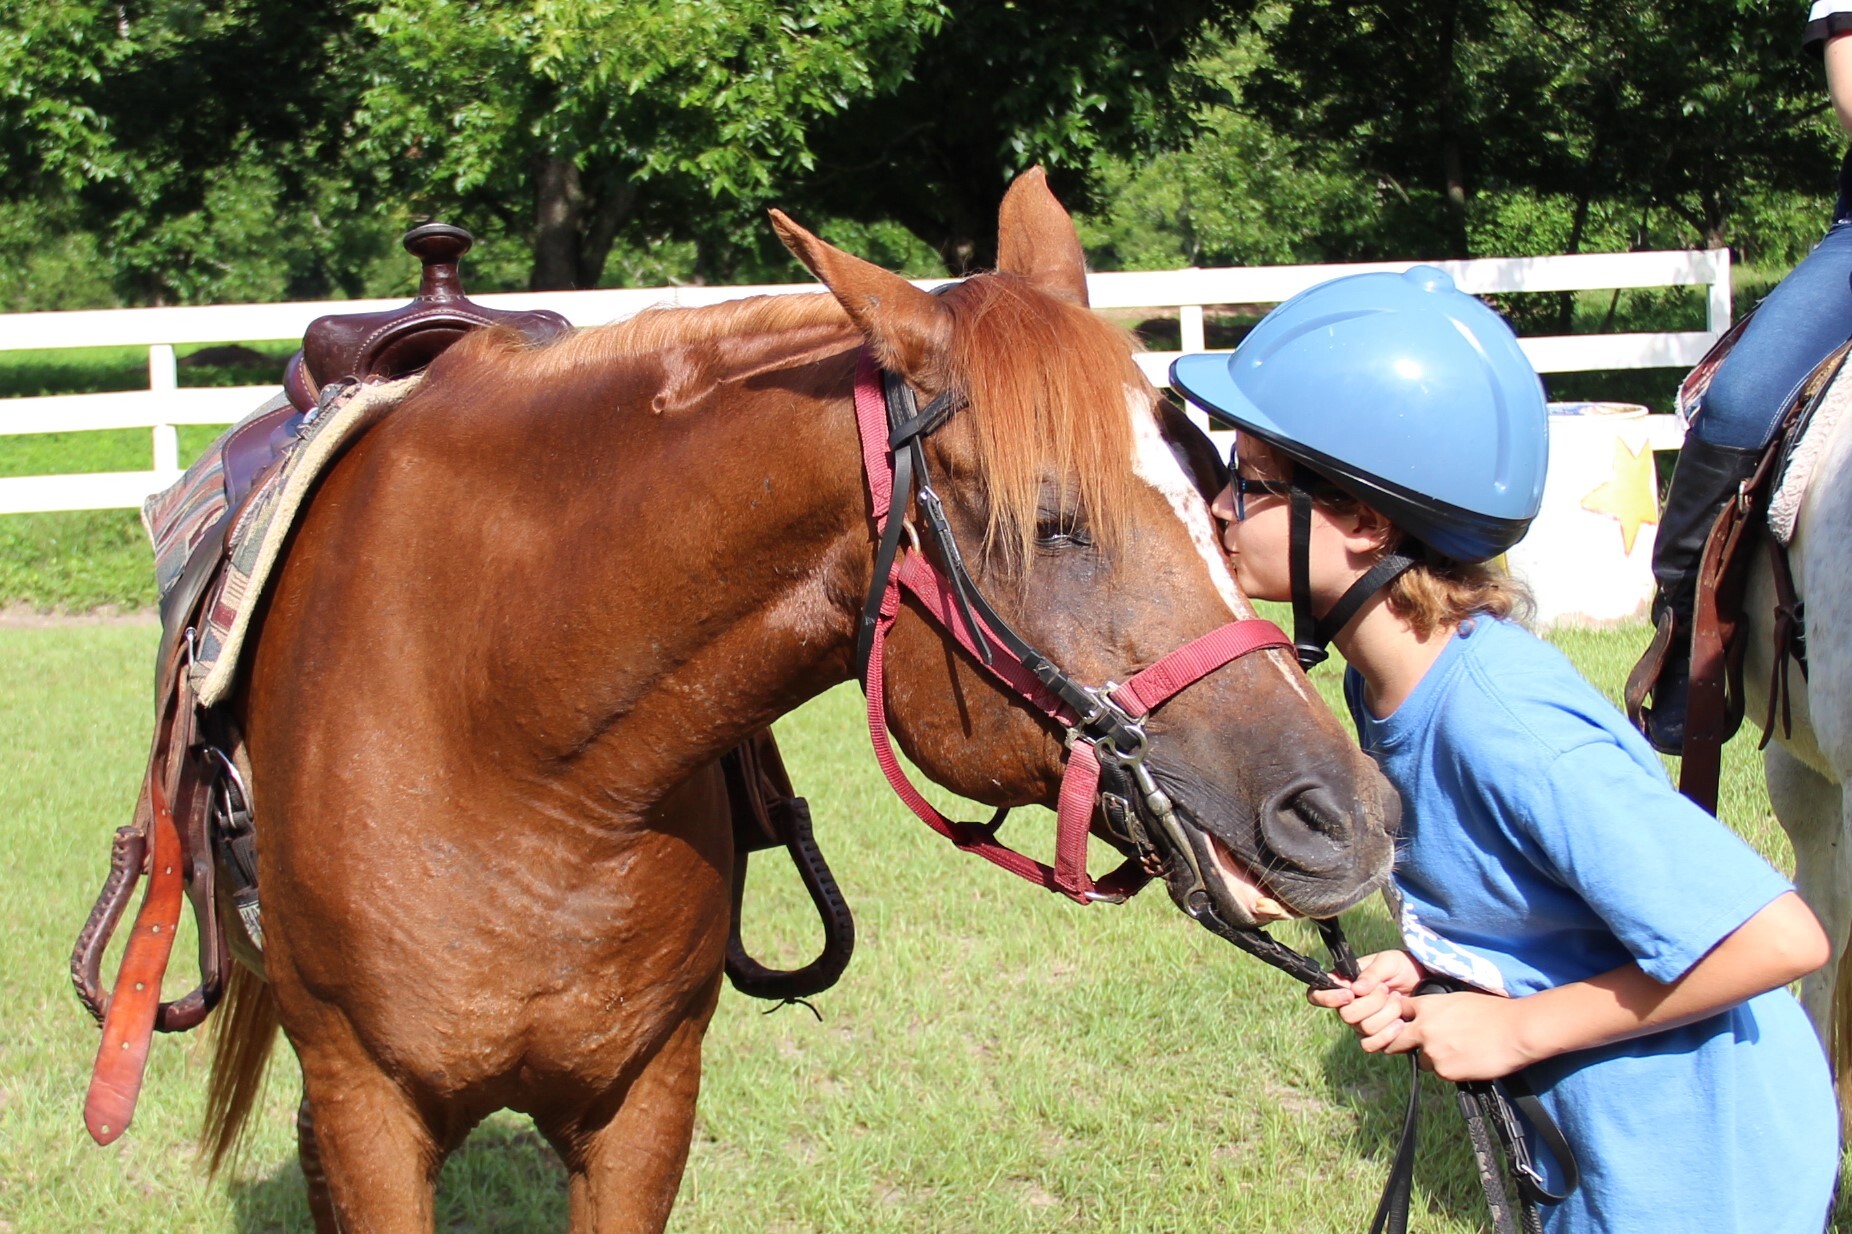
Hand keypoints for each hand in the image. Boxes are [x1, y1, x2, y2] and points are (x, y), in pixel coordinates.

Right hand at [1308, 951, 1425, 1053]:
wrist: (1424, 983)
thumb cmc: (1401, 967)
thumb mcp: (1387, 961)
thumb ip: (1371, 973)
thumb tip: (1356, 990)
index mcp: (1343, 985)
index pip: (1317, 995)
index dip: (1328, 998)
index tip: (1350, 994)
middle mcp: (1348, 1006)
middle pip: (1346, 1015)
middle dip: (1372, 1003)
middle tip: (1386, 989)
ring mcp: (1361, 1024)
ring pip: (1364, 1029)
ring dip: (1386, 1014)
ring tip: (1398, 1001)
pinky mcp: (1377, 1039)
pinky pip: (1372, 1045)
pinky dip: (1388, 1035)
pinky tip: (1400, 1022)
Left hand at [1385, 990, 1536, 1081]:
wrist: (1515, 1031)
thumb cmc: (1493, 1012)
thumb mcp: (1457, 999)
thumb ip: (1436, 1009)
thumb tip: (1428, 1016)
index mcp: (1426, 1006)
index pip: (1399, 1012)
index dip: (1402, 1019)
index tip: (1404, 1024)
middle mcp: (1423, 1029)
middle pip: (1396, 1042)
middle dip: (1402, 1044)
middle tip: (1412, 1048)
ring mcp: (1432, 1052)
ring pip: (1423, 1060)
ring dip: (1434, 1059)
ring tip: (1459, 1052)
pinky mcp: (1445, 1071)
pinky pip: (1441, 1073)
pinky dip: (1451, 1070)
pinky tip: (1468, 1061)